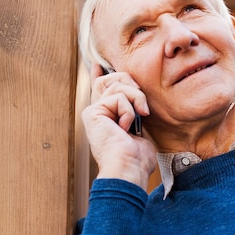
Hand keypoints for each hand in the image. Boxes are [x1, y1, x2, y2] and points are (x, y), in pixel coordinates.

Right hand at [82, 64, 155, 190]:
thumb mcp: (139, 129)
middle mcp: (98, 112)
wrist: (129, 168)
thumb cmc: (137, 157)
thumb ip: (134, 111)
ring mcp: (94, 112)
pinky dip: (128, 111)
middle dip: (132, 86)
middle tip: (141, 106)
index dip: (99, 76)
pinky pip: (118, 97)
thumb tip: (138, 101)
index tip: (97, 66)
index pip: (101, 90)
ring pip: (119, 85)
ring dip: (136, 100)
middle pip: (112, 79)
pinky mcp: (93, 112)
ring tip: (138, 118)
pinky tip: (125, 127)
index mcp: (107, 117)